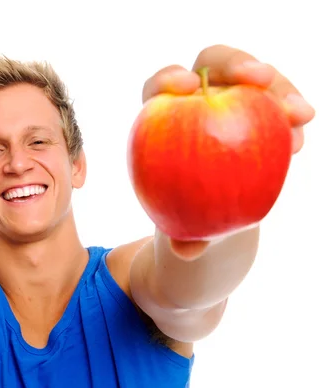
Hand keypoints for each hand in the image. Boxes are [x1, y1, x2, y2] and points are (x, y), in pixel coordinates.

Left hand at [140, 44, 315, 260]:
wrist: (216, 214)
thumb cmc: (187, 216)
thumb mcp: (182, 227)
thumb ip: (181, 234)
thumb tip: (184, 251)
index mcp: (164, 116)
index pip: (159, 86)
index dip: (168, 79)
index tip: (187, 88)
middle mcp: (199, 99)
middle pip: (214, 64)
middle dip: (237, 64)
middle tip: (261, 80)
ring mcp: (236, 102)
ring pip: (259, 81)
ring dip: (281, 93)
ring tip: (299, 117)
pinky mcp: (264, 114)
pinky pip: (281, 109)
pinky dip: (291, 119)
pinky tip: (300, 139)